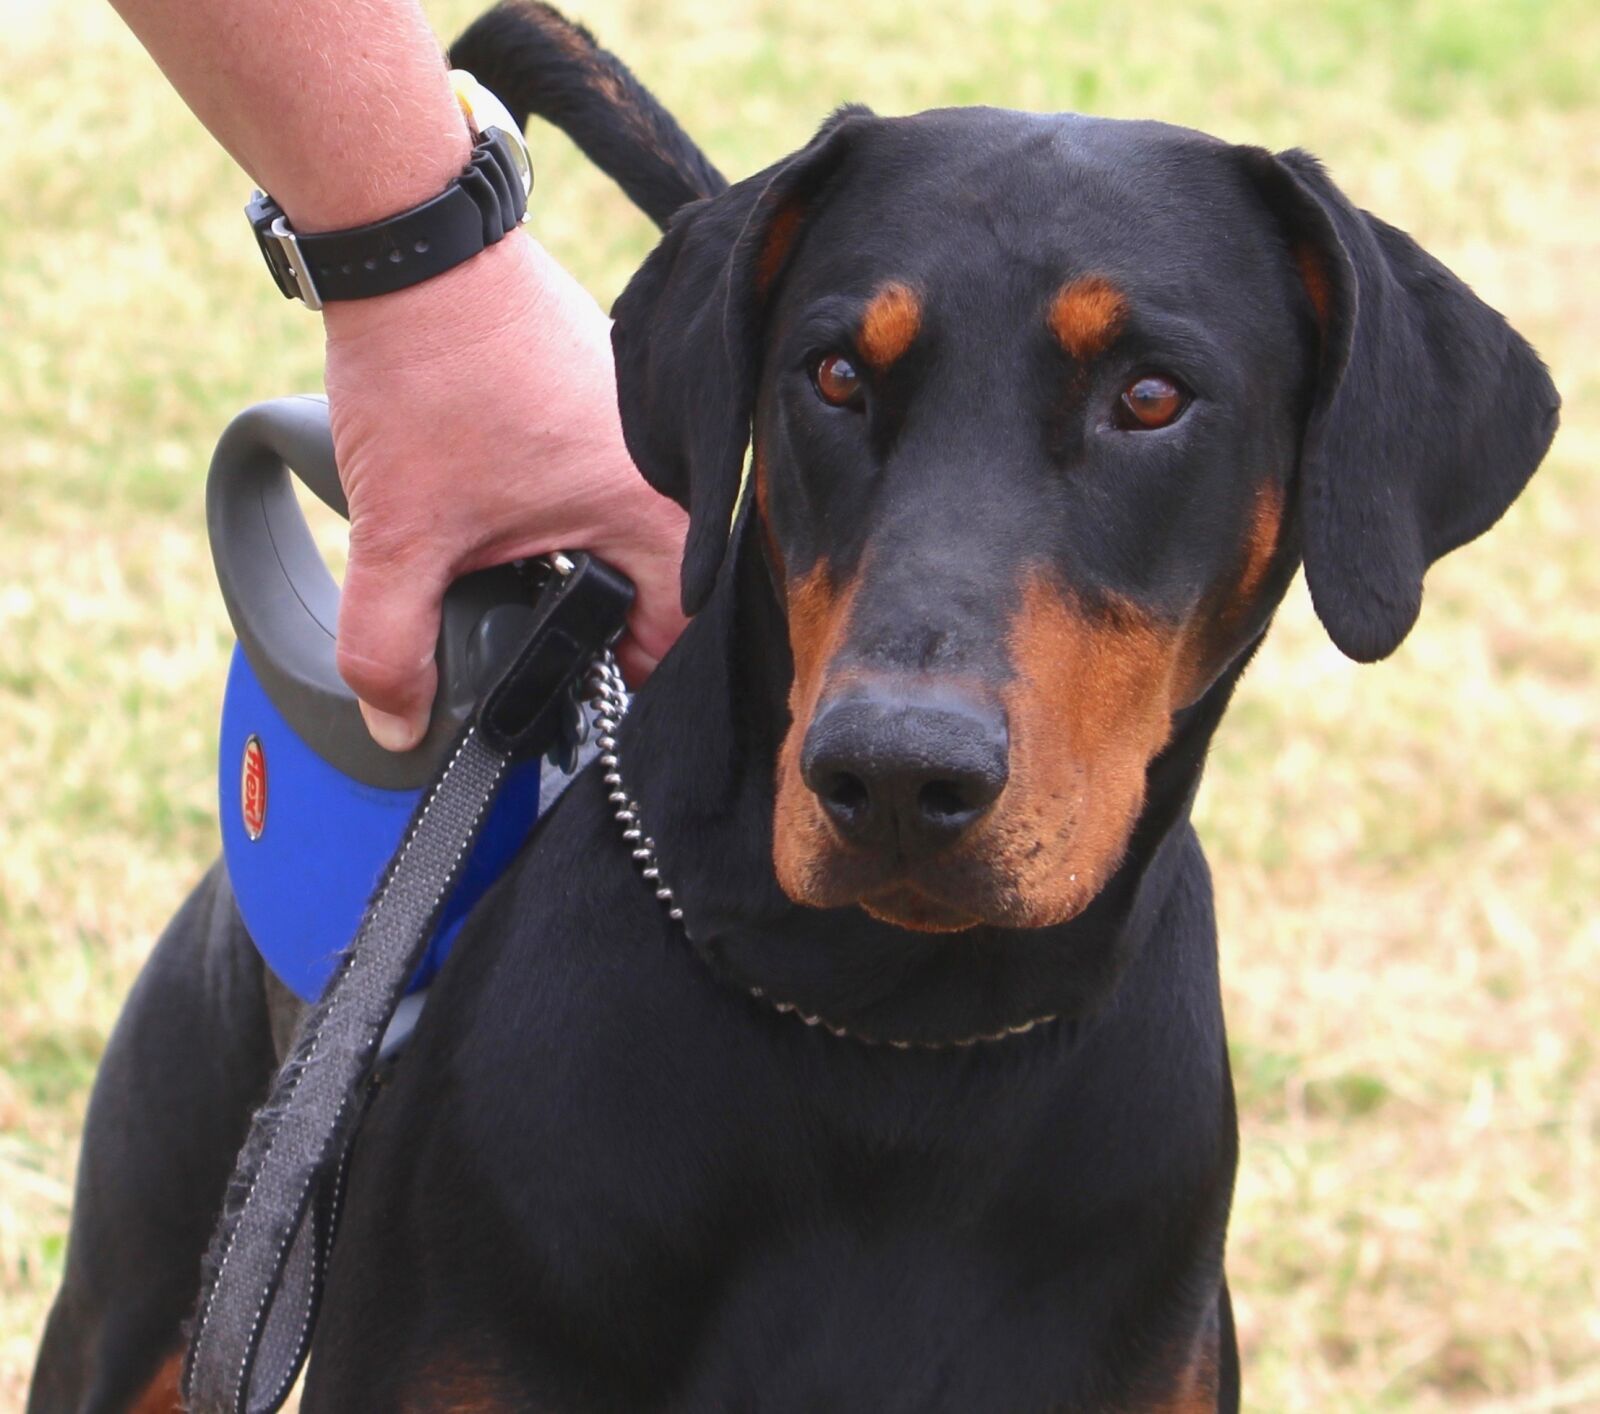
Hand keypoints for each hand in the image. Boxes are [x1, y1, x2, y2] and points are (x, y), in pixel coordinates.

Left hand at [322, 232, 687, 750]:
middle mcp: (671, 470)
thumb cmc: (432, 368)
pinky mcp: (607, 399)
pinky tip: (499, 506)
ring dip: (566, 565)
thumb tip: (398, 725)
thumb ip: (391, 646)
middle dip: (582, 628)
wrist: (412, 240)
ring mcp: (642, 429)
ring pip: (620, 538)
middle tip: (520, 641)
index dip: (618, 686)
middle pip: (646, 596)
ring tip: (501, 566)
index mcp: (656, 512)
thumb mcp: (404, 531)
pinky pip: (600, 484)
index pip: (673, 643)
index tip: (567, 702)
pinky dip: (556, 510)